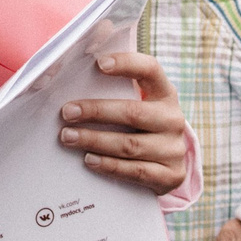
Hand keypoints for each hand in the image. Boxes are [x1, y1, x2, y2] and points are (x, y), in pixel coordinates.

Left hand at [58, 51, 189, 195]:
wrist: (170, 164)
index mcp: (165, 94)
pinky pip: (136, 171)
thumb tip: (72, 83)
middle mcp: (173, 119)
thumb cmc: (143, 127)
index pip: (150, 70)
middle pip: (133, 113)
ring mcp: (173, 149)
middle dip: (96, 111)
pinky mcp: (171, 176)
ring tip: (69, 137)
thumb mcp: (141, 105)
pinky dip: (110, 165)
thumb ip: (117, 93)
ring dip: (94, 140)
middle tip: (67, 112)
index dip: (127, 64)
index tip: (99, 64)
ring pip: (129, 145)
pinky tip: (89, 160)